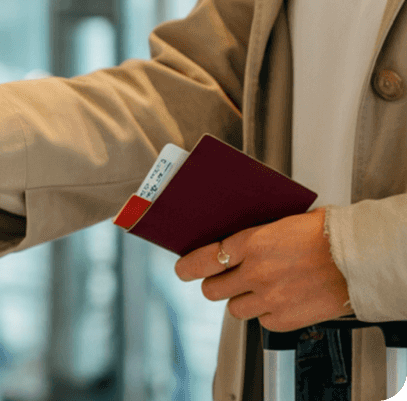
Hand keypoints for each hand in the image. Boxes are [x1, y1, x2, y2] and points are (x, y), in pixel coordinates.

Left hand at [174, 208, 352, 331]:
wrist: (361, 256)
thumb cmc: (329, 233)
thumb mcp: (283, 222)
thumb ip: (255, 235)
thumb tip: (232, 242)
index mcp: (252, 243)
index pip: (203, 259)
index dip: (188, 267)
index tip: (183, 270)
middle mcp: (256, 273)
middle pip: (212, 289)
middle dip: (215, 285)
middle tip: (224, 281)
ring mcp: (270, 298)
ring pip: (234, 309)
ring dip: (241, 300)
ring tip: (258, 290)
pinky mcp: (285, 319)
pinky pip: (262, 322)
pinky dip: (267, 313)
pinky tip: (280, 300)